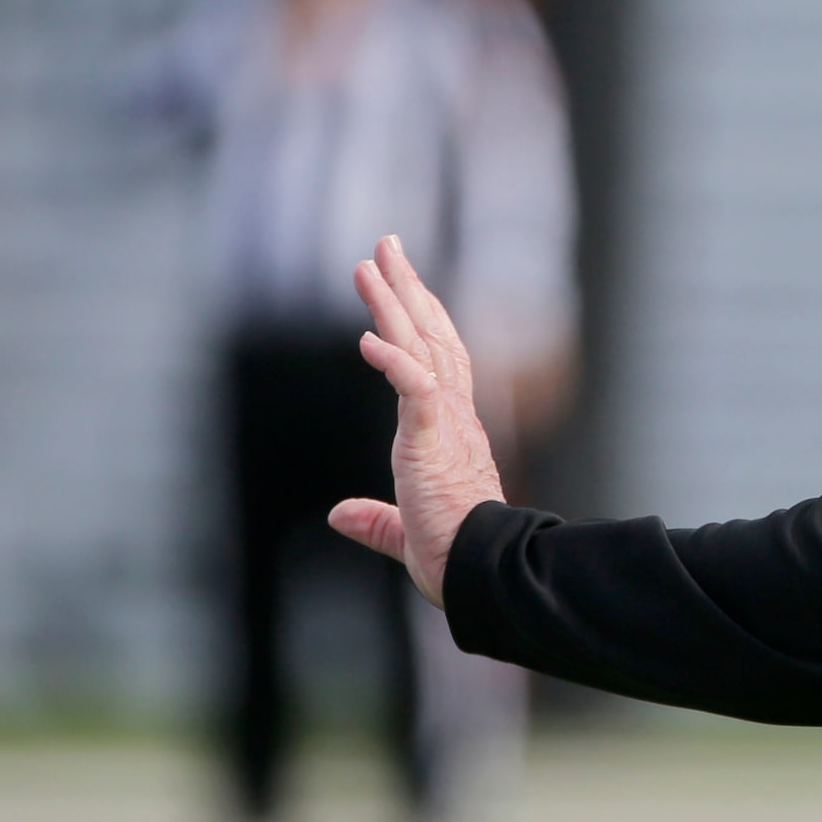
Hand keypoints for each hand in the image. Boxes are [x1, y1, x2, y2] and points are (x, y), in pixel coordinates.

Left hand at [329, 235, 504, 605]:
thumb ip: (375, 520)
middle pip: (433, 337)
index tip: (404, 286)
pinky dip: (393, 360)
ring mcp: (446, 426)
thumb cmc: (457, 558)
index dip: (421, 320)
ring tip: (370, 262)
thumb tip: (339, 515)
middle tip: (389, 246)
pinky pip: (414, 389)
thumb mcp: (405, 533)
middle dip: (409, 288)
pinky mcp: (433, 441)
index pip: (439, 363)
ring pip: (421, 348)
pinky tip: (367, 337)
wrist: (483, 575)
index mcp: (450, 434)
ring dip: (395, 302)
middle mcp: (455, 418)